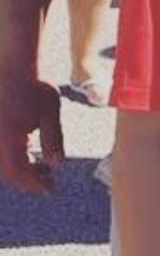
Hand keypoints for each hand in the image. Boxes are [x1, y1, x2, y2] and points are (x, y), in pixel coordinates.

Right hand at [0, 70, 64, 191]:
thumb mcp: (51, 110)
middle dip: (28, 178)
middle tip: (49, 178)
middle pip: (7, 171)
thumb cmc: (34, 86)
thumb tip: (57, 164)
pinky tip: (28, 149)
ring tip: (41, 165)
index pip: (18, 172)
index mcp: (8, 139)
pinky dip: (12, 156)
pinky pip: (0, 151)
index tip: (50, 188)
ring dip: (19, 168)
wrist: (12, 66)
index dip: (34, 184)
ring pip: (1, 163)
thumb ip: (53, 138)